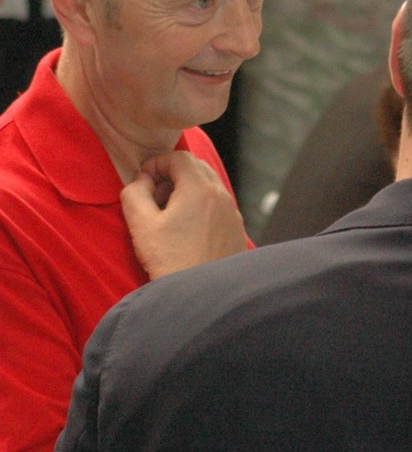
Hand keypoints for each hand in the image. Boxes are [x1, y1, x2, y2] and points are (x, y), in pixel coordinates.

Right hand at [121, 151, 248, 279]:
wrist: (202, 294)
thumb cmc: (171, 260)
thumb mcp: (141, 224)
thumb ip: (135, 193)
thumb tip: (142, 180)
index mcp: (200, 189)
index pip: (179, 157)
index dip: (157, 163)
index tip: (143, 181)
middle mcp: (222, 197)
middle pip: (197, 168)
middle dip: (172, 175)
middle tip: (154, 196)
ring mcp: (232, 214)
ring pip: (209, 187)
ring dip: (186, 191)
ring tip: (167, 215)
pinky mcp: (236, 230)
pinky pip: (217, 206)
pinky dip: (200, 206)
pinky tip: (185, 229)